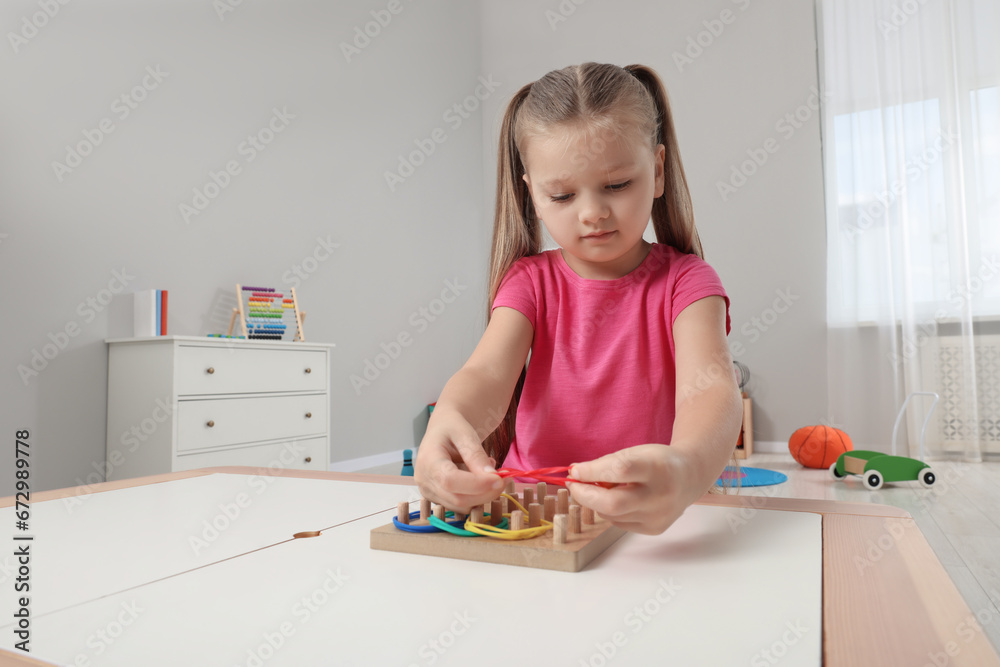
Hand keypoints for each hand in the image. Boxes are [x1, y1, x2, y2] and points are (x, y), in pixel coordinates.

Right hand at [414, 407, 503, 511]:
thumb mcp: (466, 434)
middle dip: (486, 493)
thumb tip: (492, 477)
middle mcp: (424, 481)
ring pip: (462, 506)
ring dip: (483, 495)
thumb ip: (477, 455)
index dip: (477, 484)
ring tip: (487, 472)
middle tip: (504, 478)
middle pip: (458, 498)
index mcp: (428, 460)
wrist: (442, 430)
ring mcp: (429, 492)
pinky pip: (461, 506)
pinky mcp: (438, 499)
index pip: (450, 480)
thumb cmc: (452, 428)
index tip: (499, 479)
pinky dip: (476, 497)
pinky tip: (479, 480)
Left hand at [566, 444, 703, 534]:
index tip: (575, 471)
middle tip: (574, 487)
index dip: (592, 472)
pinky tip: (621, 500)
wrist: (690, 478)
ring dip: (597, 503)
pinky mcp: (655, 529)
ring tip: (601, 490)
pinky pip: (619, 523)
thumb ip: (607, 463)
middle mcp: (661, 495)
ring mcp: (658, 516)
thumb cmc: (658, 461)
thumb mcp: (636, 453)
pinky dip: (611, 512)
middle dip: (586, 496)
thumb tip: (576, 474)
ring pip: (612, 515)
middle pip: (613, 503)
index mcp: (657, 468)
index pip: (619, 470)